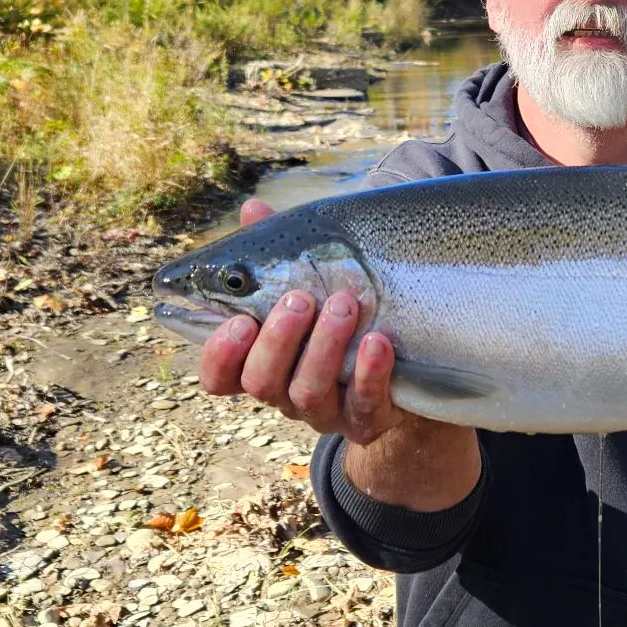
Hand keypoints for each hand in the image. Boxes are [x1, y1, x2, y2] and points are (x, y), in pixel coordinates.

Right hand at [197, 197, 407, 445]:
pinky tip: (377, 341)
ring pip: (308, 393)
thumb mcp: (311, 276)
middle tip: (300, 298)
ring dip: (323, 347)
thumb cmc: (340, 310)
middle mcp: (286, 391)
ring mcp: (327, 410)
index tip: (238, 321)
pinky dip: (369, 373)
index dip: (220, 355)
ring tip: (343, 305)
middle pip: (262, 382)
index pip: (220, 376)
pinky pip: (365, 404)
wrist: (406, 355)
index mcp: (262, 361)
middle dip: (278, 340)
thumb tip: (252, 208)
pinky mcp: (369, 418)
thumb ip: (278, 248)